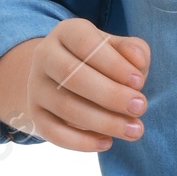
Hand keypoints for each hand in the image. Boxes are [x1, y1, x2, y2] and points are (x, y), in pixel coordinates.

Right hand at [0, 19, 149, 152]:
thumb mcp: (118, 49)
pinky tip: (108, 143)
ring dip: (104, 121)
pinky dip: (81, 142)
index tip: (139, 81)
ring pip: (65, 106)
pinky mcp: (35, 115)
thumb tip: (138, 61)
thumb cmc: (102, 62)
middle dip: (111, 94)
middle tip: (140, 107)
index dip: (114, 64)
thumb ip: (133, 51)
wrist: (62, 79)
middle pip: (73, 75)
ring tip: (134, 130)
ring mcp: (36, 86)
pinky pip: (53, 132)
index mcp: (67, 32)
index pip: (86, 43)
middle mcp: (45, 55)